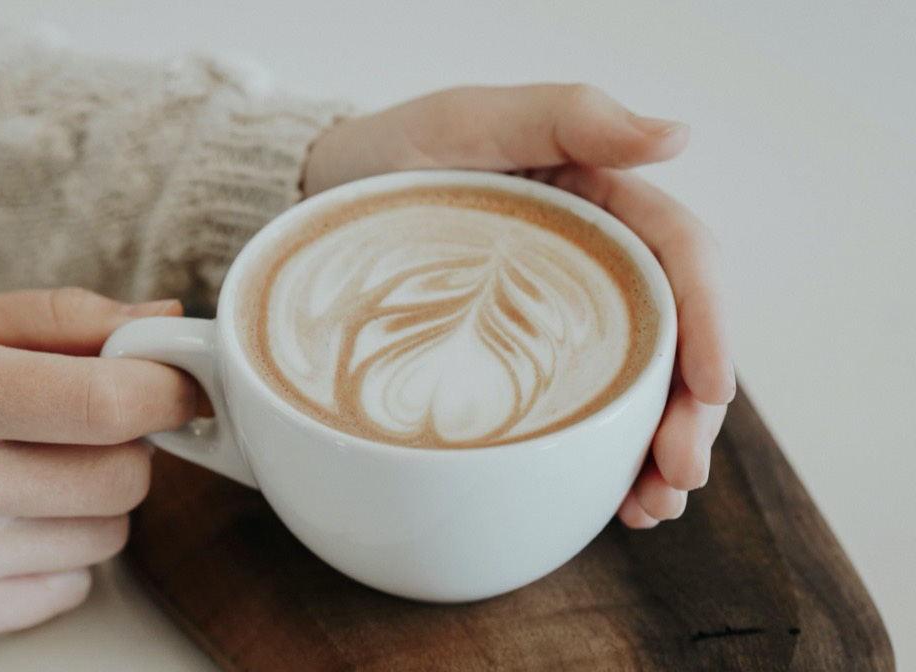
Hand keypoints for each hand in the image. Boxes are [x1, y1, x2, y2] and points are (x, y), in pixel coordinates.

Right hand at [0, 289, 195, 641]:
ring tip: (29, 470)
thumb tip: (165, 321)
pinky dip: (62, 551)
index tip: (180, 383)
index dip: (167, 391)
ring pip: (108, 537)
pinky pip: (71, 586)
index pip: (104, 403)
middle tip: (81, 424)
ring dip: (94, 499)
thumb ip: (62, 318)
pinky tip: (6, 519)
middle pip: (123, 478)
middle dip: (127, 444)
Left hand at [305, 84, 734, 526]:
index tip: (711, 390)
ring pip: (636, 387)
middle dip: (690, 412)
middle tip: (678, 477)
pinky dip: (604, 458)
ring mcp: (561, 321)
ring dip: (657, 450)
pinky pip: (579, 412)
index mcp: (601, 205)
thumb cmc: (392, 155)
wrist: (323, 201)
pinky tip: (612, 498)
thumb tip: (678, 136)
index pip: (683, 260)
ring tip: (652, 508)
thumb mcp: (469, 121)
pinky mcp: (523, 362)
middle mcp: (594, 267)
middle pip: (673, 339)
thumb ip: (567, 116)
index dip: (711, 325)